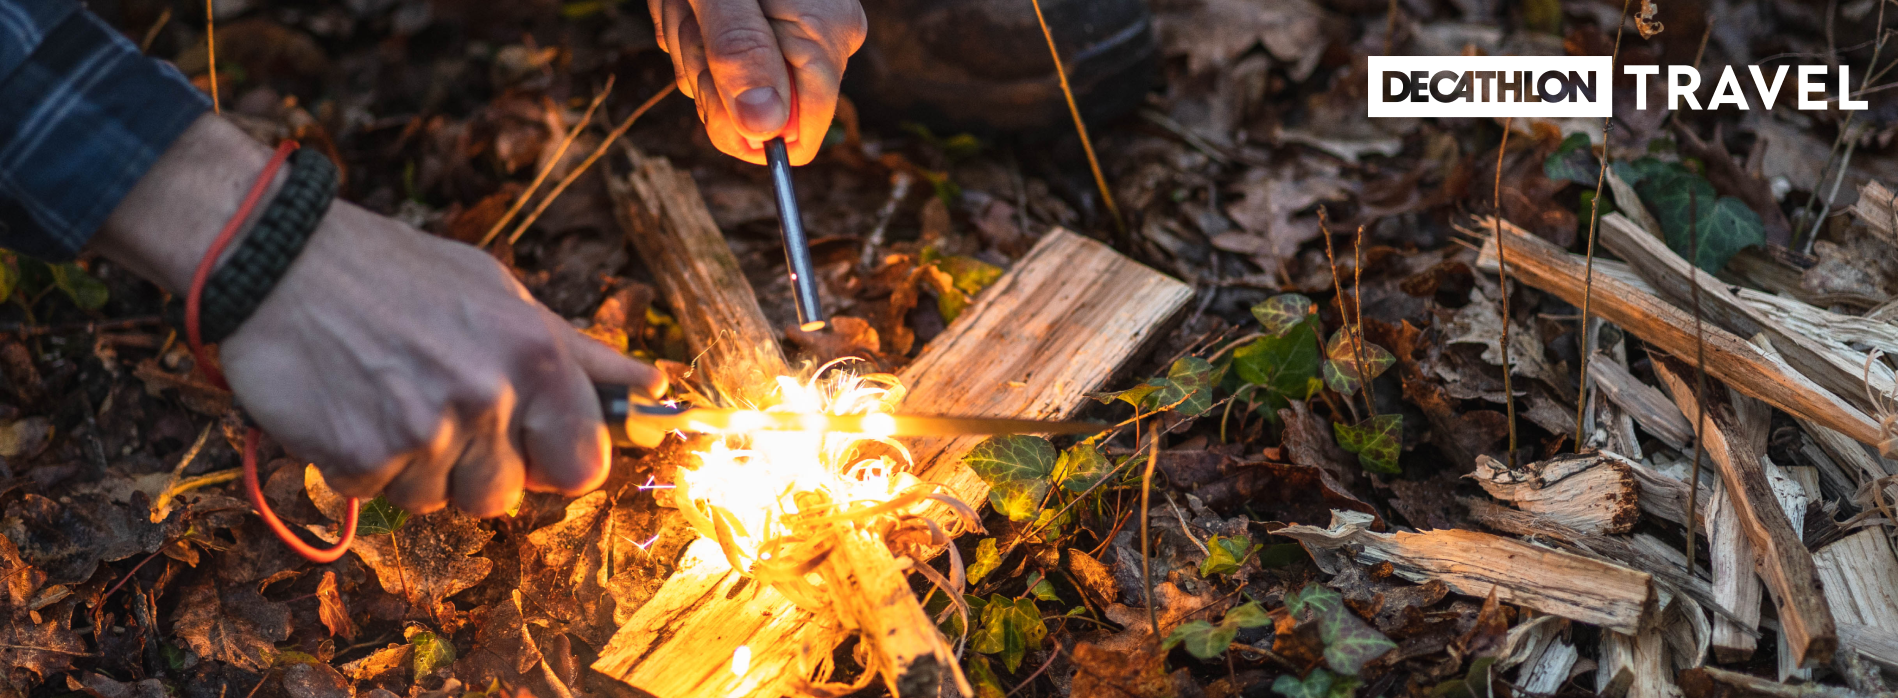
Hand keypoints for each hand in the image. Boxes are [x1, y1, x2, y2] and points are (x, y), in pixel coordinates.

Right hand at [95, 114, 665, 515]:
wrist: (277, 259)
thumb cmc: (398, 274)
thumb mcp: (504, 296)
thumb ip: (582, 354)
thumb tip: (658, 387)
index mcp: (537, 356)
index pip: (585, 466)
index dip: (556, 461)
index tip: (531, 443)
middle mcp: (489, 396)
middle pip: (507, 496)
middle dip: (479, 470)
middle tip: (443, 410)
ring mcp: (424, 431)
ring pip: (440, 501)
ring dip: (417, 468)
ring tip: (392, 396)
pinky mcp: (361, 457)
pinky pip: (380, 494)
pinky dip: (363, 463)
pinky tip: (351, 405)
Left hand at [651, 0, 866, 164]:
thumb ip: (740, 53)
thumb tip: (763, 128)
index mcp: (824, 36)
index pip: (792, 138)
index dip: (736, 124)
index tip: (704, 72)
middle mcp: (827, 41)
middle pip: (759, 115)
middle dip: (709, 73)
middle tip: (693, 19)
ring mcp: (804, 35)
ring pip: (734, 87)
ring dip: (696, 48)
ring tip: (693, 4)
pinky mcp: (780, 27)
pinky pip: (730, 61)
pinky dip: (698, 33)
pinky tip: (696, 4)